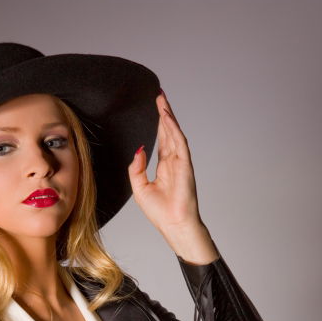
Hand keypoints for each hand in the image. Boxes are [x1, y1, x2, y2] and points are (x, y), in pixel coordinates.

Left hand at [128, 90, 218, 262]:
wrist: (174, 225)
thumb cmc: (160, 212)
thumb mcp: (140, 188)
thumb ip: (136, 168)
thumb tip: (139, 149)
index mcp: (164, 167)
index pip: (161, 140)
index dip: (158, 124)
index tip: (154, 109)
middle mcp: (173, 161)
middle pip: (168, 132)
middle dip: (163, 113)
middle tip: (159, 95)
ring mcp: (180, 161)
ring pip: (174, 133)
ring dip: (168, 116)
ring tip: (162, 100)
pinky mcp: (185, 164)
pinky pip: (178, 142)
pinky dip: (173, 128)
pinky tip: (166, 117)